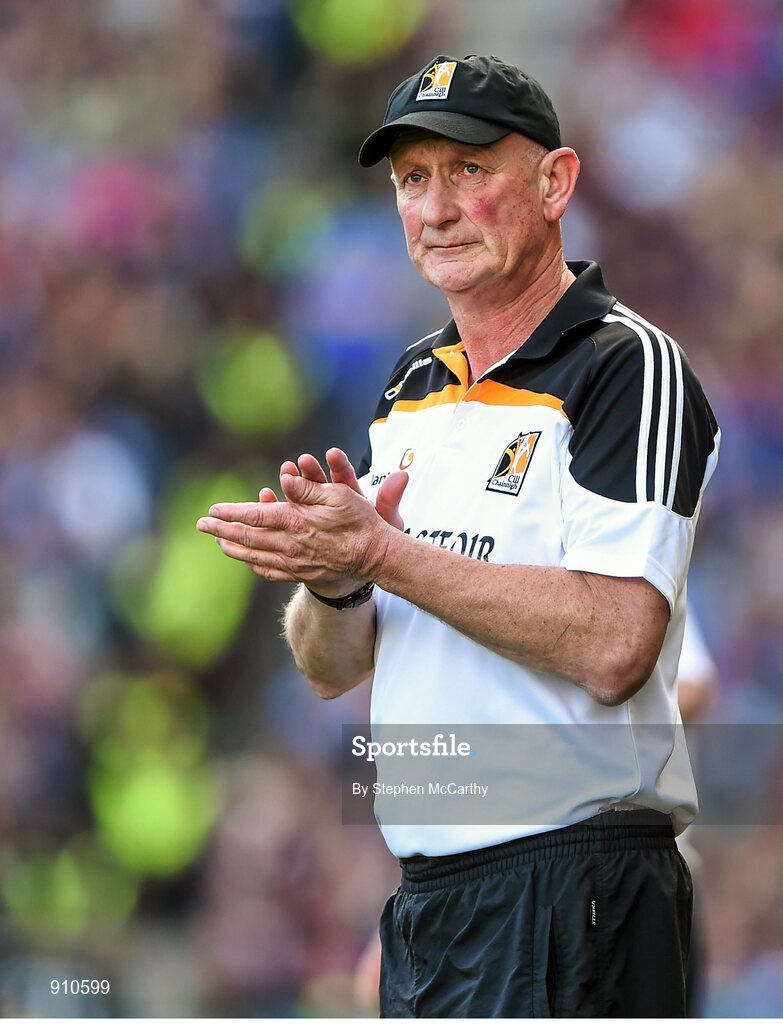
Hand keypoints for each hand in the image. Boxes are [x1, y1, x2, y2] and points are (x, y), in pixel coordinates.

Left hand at [196, 449, 407, 595]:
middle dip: (221, 531)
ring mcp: (293, 563)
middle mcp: (289, 545)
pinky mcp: (299, 574)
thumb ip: (307, 488)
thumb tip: (282, 480)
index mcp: (295, 522)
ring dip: (232, 547)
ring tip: (217, 541)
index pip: (254, 517)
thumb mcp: (338, 496)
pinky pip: (268, 571)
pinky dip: (252, 564)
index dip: (231, 513)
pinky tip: (245, 559)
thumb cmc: (359, 522)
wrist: (374, 557)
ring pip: (254, 556)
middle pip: (246, 538)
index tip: (213, 510)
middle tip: (201, 525)